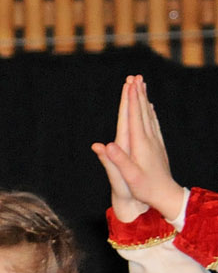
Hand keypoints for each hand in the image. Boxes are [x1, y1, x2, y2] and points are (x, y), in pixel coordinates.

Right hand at [94, 74, 184, 223]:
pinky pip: (153, 124)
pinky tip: (150, 108)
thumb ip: (117, 160)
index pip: (134, 117)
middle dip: (138, 94)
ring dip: (144, 100)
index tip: (129, 84)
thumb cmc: (144, 188)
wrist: (166, 195)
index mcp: (140, 144)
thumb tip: (105, 145)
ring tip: (142, 86)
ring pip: (149, 115)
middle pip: (143, 112)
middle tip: (135, 77)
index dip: (131, 100)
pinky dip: (150, 113)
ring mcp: (155, 142)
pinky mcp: (158, 146)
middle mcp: (149, 139)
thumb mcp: (128, 177)